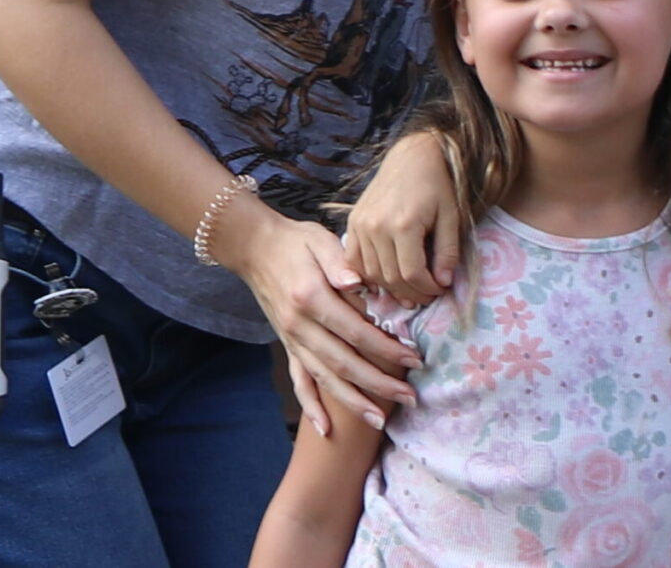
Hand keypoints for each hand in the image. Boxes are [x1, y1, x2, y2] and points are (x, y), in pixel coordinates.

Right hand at [227, 205, 419, 435]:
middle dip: (379, 384)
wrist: (255, 249)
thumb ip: (339, 263)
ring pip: (325, 379)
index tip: (415, 359)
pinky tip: (325, 429)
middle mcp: (299, 327)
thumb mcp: (321, 241)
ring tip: (379, 421)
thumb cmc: (296, 242)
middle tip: (410, 397)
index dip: (386, 349)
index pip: (356, 332)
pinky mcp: (288, 346)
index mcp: (312, 299)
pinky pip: (299, 382)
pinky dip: (311, 406)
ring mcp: (292, 341)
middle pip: (344, 364)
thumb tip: (357, 281)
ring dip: (352, 402)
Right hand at [344, 129, 460, 304]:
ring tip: (409, 293)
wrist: (410, 157)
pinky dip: (367, 275)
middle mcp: (376, 227)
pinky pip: (354, 261)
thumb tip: (443, 283)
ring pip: (370, 273)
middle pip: (390, 277)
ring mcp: (360, 225)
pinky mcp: (351, 223)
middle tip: (426, 297)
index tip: (439, 291)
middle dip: (411, 293)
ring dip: (390, 289)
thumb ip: (448, 250)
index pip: (411, 273)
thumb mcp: (452, 215)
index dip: (426, 289)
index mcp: (404, 224)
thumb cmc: (436, 184)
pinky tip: (385, 281)